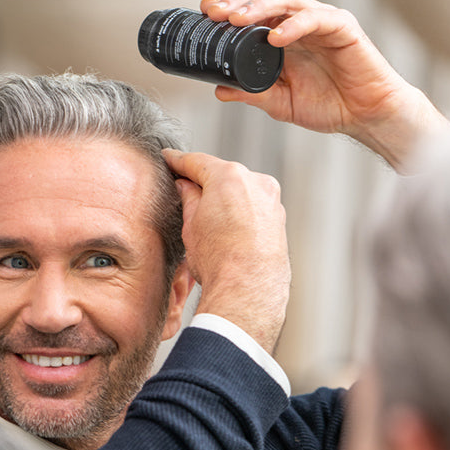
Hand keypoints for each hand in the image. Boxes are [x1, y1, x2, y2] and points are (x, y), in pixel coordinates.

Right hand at [162, 148, 289, 354]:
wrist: (248, 291)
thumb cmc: (219, 262)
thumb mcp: (191, 226)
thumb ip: (188, 199)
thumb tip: (186, 188)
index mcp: (229, 177)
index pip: (197, 162)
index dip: (178, 161)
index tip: (169, 159)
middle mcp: (256, 182)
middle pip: (223, 175)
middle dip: (204, 183)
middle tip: (185, 193)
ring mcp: (271, 201)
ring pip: (241, 192)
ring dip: (225, 200)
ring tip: (209, 221)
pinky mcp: (279, 220)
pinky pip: (254, 208)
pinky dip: (241, 214)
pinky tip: (229, 232)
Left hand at [200, 0, 449, 172]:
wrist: (364, 115)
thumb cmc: (328, 105)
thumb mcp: (278, 102)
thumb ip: (251, 93)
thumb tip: (219, 89)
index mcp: (284, 35)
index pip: (252, 8)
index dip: (229, 6)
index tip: (206, 13)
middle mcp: (300, 22)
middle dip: (236, 0)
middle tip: (214, 12)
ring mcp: (321, 21)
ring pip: (286, 0)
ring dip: (257, 7)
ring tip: (236, 19)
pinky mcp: (342, 28)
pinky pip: (315, 18)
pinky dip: (293, 25)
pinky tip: (274, 37)